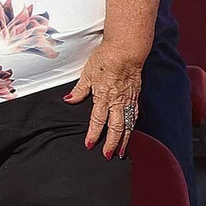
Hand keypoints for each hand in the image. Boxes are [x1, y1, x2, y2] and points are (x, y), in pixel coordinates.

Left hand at [68, 40, 143, 156]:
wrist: (126, 49)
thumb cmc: (106, 58)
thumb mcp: (87, 73)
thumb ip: (79, 89)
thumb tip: (69, 100)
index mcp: (103, 97)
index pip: (97, 121)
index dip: (93, 135)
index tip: (90, 145)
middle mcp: (117, 101)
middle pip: (116, 128)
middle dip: (112, 144)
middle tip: (109, 155)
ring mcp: (128, 99)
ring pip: (128, 124)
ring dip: (125, 139)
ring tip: (122, 150)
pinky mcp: (136, 94)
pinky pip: (135, 114)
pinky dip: (133, 125)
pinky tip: (132, 130)